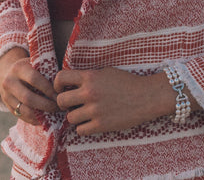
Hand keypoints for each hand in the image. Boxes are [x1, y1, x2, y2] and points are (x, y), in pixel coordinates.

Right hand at [0, 48, 58, 125]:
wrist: (7, 72)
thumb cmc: (29, 68)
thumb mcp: (35, 64)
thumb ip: (47, 72)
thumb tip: (67, 86)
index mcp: (18, 68)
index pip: (34, 80)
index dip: (48, 89)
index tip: (60, 95)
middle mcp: (9, 82)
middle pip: (28, 98)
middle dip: (46, 105)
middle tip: (59, 108)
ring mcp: (6, 96)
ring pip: (25, 111)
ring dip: (42, 115)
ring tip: (54, 114)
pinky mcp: (7, 107)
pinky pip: (23, 117)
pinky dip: (36, 120)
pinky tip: (46, 118)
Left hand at [54, 67, 173, 135]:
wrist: (146, 97)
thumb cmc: (127, 82)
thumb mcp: (105, 72)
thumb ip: (88, 77)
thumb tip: (71, 83)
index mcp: (89, 77)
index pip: (61, 77)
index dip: (57, 84)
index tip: (61, 89)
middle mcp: (89, 93)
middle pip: (61, 100)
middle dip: (63, 103)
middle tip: (70, 105)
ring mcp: (95, 110)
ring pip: (70, 118)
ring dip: (74, 117)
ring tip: (83, 114)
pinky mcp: (101, 125)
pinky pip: (80, 131)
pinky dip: (83, 128)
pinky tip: (90, 124)